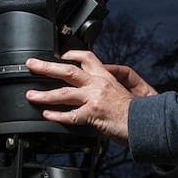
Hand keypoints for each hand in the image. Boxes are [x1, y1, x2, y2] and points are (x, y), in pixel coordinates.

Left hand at [24, 50, 154, 143]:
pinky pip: (71, 115)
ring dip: (44, 94)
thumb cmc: (136, 111)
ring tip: (31, 95)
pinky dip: (57, 115)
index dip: (69, 54)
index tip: (57, 55)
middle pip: (68, 70)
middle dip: (47, 67)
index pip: (86, 57)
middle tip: (32, 65)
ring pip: (64, 93)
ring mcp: (95, 99)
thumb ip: (104, 89)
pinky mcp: (93, 114)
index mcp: (106, 77)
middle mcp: (99, 84)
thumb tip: (90, 91)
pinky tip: (47, 115)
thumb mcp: (122, 92)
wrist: (146, 122)